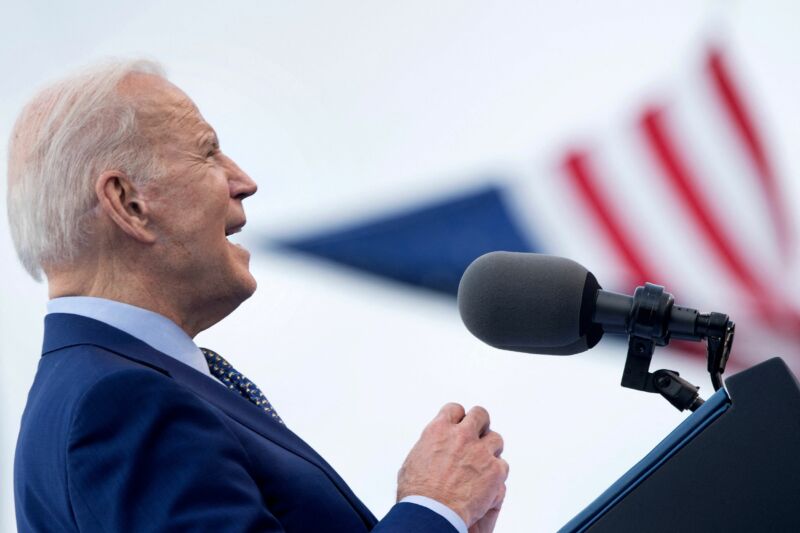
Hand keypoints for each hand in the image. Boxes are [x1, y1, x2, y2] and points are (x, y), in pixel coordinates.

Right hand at [396, 403, 508, 527]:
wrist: (432, 514)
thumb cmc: (417, 494)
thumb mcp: (413, 462)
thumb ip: (427, 448)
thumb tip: (430, 447)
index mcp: (439, 430)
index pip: (455, 410)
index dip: (459, 418)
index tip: (460, 426)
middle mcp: (461, 436)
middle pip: (480, 415)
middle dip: (481, 424)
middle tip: (479, 436)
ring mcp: (480, 452)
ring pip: (496, 439)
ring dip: (491, 449)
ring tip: (485, 463)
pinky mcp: (494, 470)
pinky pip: (503, 466)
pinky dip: (496, 474)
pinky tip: (488, 484)